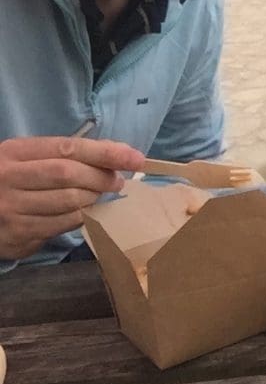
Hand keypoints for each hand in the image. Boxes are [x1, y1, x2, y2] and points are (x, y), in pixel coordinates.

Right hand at [0, 136, 145, 259]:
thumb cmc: (11, 179)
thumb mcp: (28, 158)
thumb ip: (67, 154)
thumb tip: (117, 152)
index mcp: (13, 152)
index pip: (68, 148)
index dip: (105, 152)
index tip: (135, 157)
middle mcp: (8, 178)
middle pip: (69, 175)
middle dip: (102, 177)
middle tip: (118, 181)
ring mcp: (10, 209)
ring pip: (69, 203)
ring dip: (94, 198)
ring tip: (101, 194)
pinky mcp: (16, 235)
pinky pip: (61, 225)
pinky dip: (81, 217)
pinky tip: (86, 211)